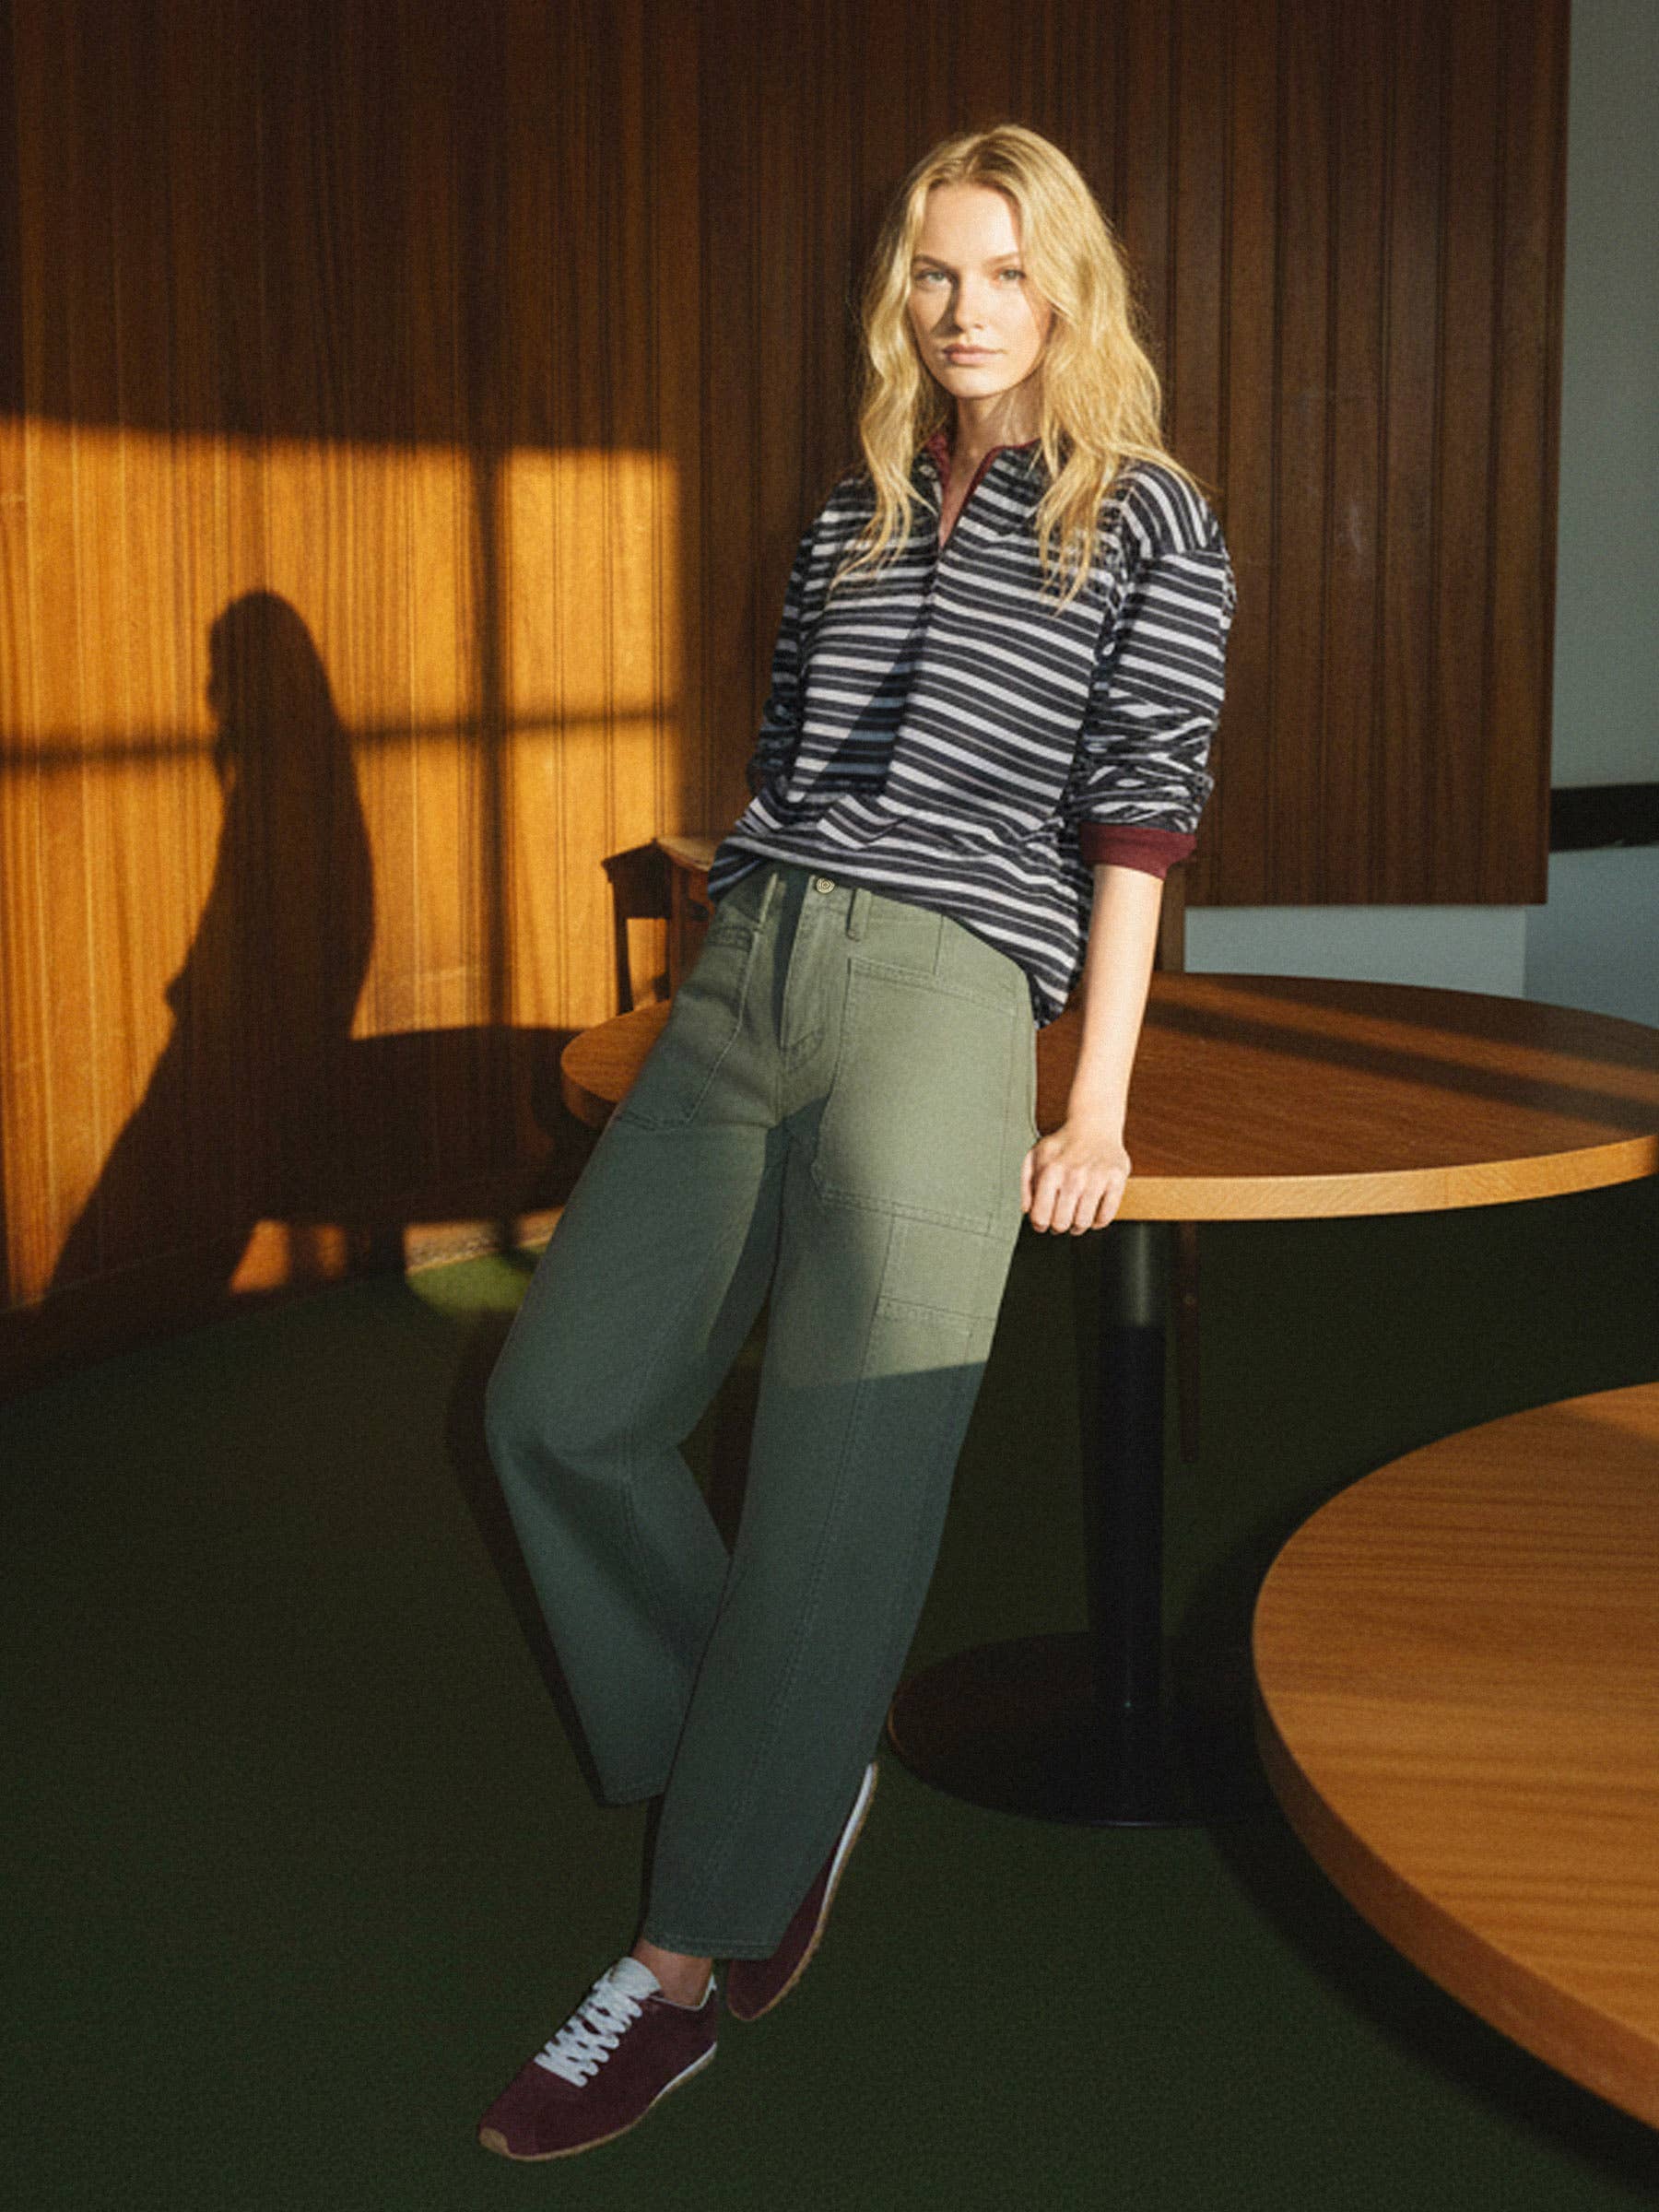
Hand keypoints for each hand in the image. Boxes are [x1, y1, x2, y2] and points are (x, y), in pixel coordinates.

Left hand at [1021, 1112, 1130, 1233]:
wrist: (1094, 1124)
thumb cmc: (1063, 1143)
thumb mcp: (1035, 1156)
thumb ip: (1027, 1185)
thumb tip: (1027, 1211)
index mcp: (1050, 1171)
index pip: (1040, 1216)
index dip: (1039, 1224)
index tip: (1043, 1223)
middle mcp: (1073, 1176)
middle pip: (1062, 1223)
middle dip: (1058, 1227)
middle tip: (1060, 1221)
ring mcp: (1097, 1178)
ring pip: (1083, 1222)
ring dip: (1078, 1227)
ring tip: (1076, 1220)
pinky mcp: (1116, 1180)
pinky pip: (1106, 1216)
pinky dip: (1098, 1221)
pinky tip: (1093, 1215)